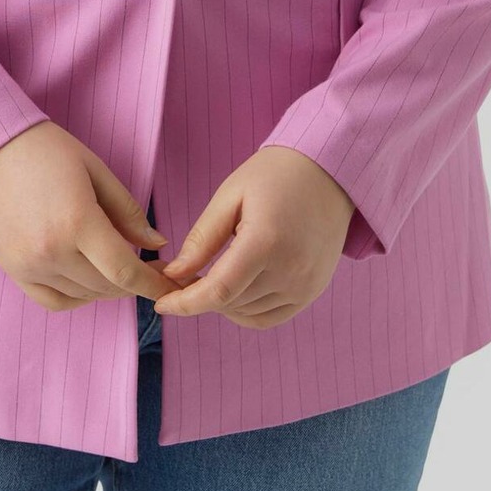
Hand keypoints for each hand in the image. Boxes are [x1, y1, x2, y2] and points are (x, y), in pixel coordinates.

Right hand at [0, 119, 184, 311]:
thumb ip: (127, 212)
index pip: (126, 271)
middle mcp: (52, 251)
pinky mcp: (12, 270)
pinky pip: (53, 300)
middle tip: (152, 268)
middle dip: (136, 282)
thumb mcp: (95, 170)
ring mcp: (28, 265)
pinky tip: (90, 283)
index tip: (173, 285)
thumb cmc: (44, 149)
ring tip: (120, 266)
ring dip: (108, 287)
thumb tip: (156, 244)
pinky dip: (77, 297)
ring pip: (83, 295)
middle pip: (107, 286)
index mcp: (77, 222)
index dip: (154, 283)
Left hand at [153, 147, 355, 328]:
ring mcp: (305, 285)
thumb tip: (173, 274)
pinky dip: (244, 310)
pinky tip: (233, 291)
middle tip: (177, 277)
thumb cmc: (276, 176)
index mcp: (267, 242)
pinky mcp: (312, 292)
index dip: (185, 303)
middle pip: (229, 303)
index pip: (218, 291)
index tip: (161, 303)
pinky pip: (269, 317)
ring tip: (206, 277)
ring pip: (246, 313)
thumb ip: (202, 239)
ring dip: (220, 303)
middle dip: (197, 297)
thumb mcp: (230, 196)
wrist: (330, 172)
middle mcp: (291, 270)